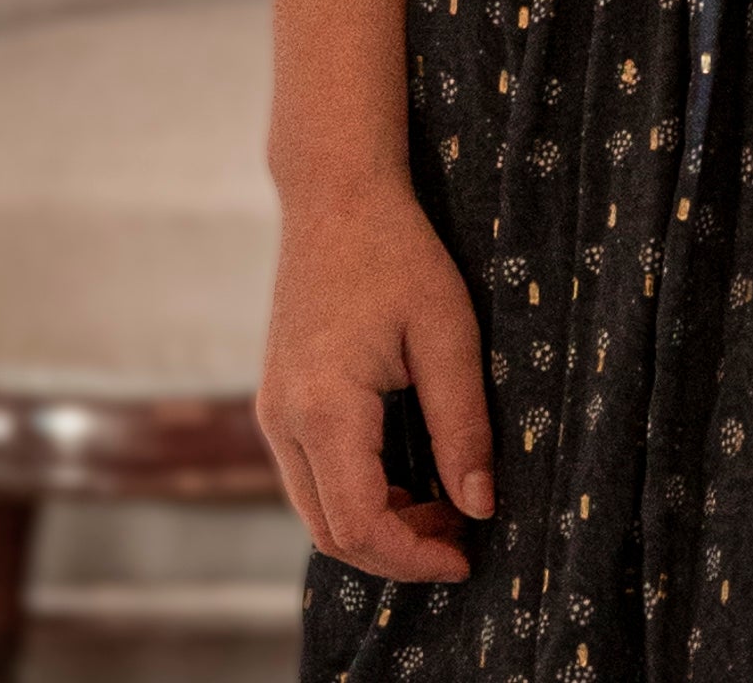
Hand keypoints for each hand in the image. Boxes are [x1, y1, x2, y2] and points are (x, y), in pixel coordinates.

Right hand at [258, 176, 494, 583]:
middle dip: (398, 549)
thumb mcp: (448, 332)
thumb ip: (462, 423)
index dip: (413, 557)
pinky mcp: (277, 401)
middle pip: (331, 531)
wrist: (335, 195)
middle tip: (462, 533)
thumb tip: (480, 506)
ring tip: (446, 503)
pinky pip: (311, 475)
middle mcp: (283, 421)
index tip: (467, 554)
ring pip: (317, 509)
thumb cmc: (398, 252)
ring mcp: (273, 412)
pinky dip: (357, 493)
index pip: (360, 525)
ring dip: (379, 523)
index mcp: (324, 408)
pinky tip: (409, 472)